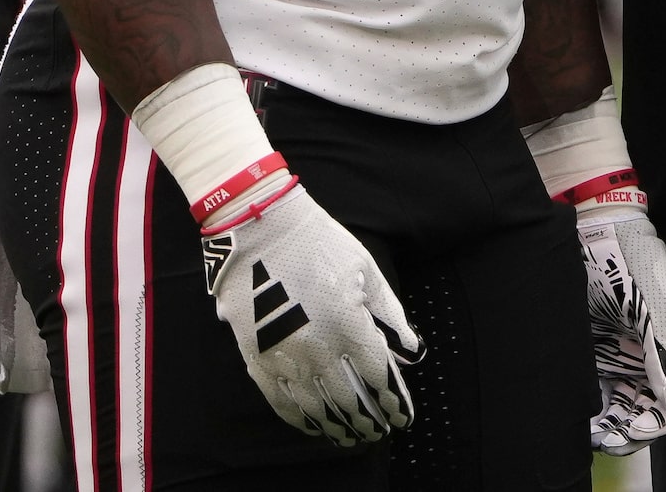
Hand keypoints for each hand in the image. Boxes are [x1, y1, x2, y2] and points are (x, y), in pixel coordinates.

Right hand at [201, 184, 418, 446]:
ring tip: (351, 437)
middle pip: (349, 398)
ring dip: (337, 426)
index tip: (401, 415)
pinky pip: (279, 400)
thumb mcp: (367, 270)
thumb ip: (390, 313)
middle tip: (378, 431)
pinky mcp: (256, 356)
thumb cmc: (320, 243)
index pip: (377, 375)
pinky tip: (312, 426)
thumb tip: (409, 347)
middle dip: (368, 419)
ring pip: (315, 406)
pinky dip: (299, 418)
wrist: (261, 228)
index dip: (392, 399)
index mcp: (349, 323)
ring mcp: (284, 355)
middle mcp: (318, 347)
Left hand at [578, 204, 665, 453]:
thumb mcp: (657, 305)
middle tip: (610, 440)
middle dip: (635, 425)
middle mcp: (658, 352)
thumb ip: (664, 354)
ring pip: (628, 402)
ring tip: (595, 436)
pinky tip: (585, 420)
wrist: (593, 230)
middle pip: (653, 403)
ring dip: (615, 423)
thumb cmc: (636, 260)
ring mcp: (630, 353)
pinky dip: (597, 408)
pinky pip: (603, 389)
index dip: (663, 416)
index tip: (637, 429)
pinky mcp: (602, 352)